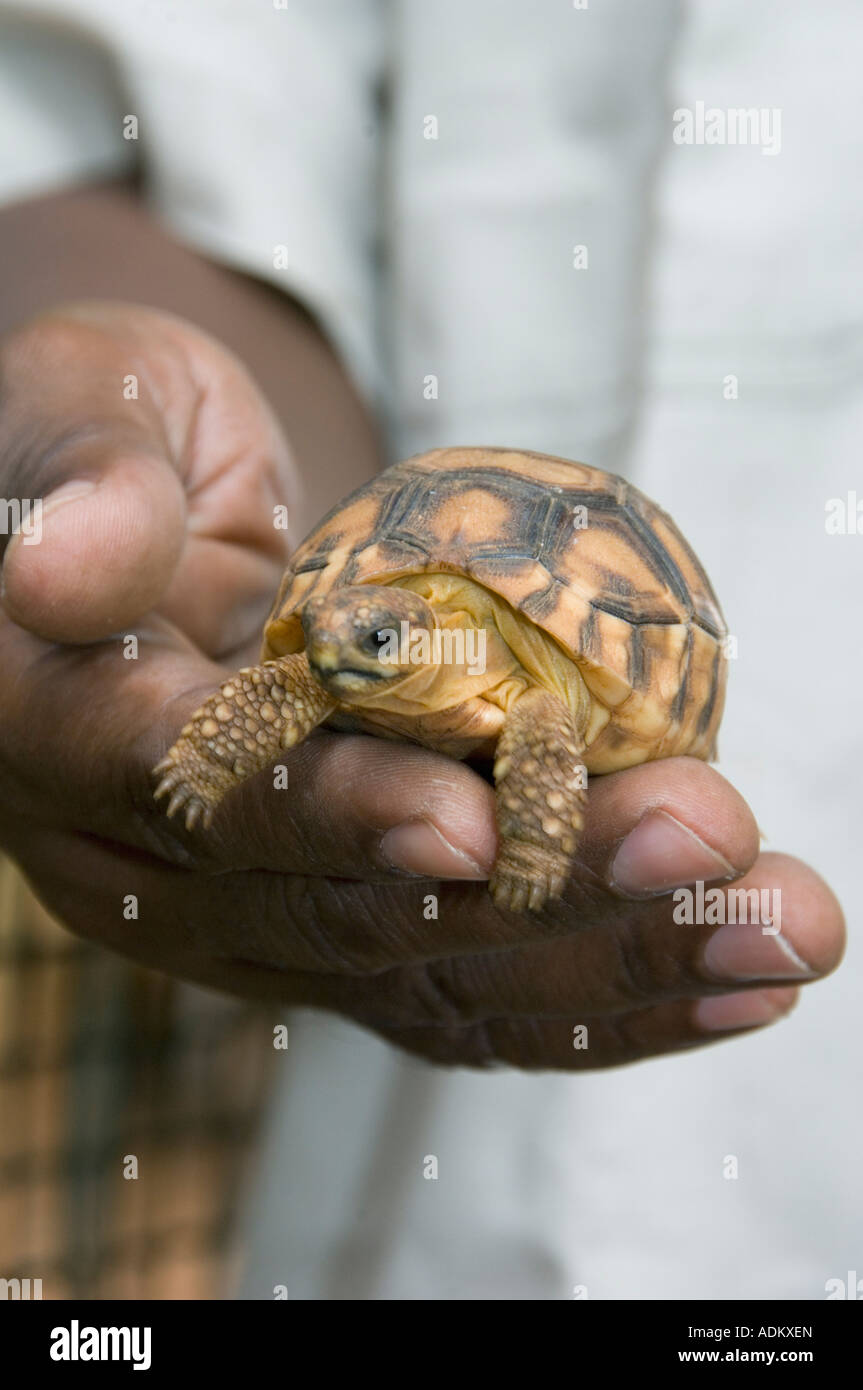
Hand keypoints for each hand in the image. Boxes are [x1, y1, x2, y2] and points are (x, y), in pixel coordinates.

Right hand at [0, 304, 843, 1069]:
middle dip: (538, 893)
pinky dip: (613, 990)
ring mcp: (268, 912)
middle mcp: (160, 868)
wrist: (149, 518)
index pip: (198, 802)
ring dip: (619, 961)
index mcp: (67, 747)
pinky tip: (743, 972)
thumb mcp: (73, 412)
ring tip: (784, 926)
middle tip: (708, 841)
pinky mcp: (357, 920)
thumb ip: (81, 485)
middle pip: (348, 916)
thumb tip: (62, 575)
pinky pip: (480, 987)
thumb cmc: (106, 438)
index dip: (329, 814)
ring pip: (438, 977)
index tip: (470, 819)